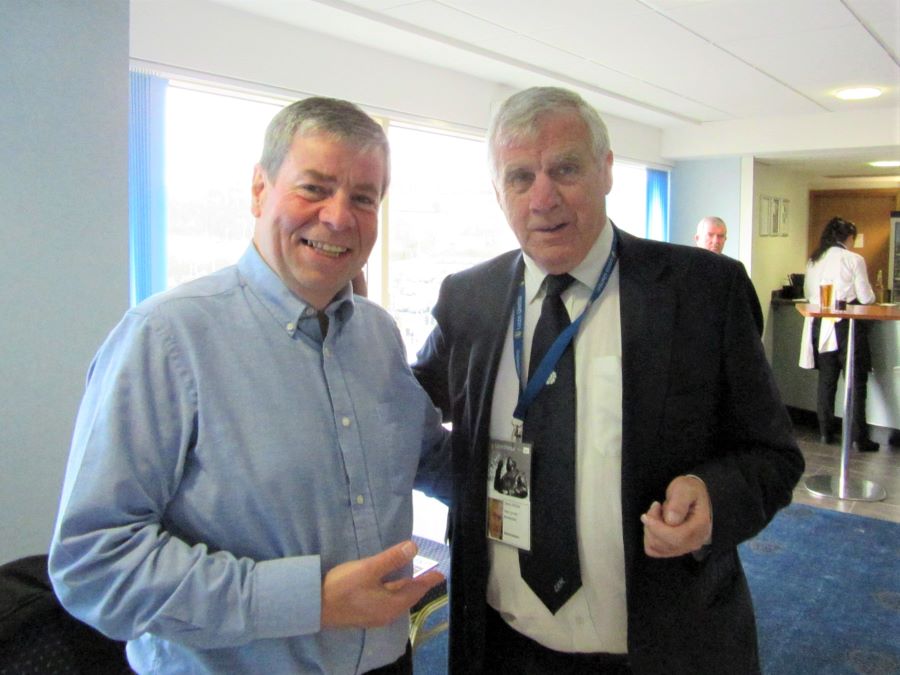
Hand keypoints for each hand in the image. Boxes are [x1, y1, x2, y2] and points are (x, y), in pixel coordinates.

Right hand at [321, 540, 444, 628]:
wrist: (314, 607)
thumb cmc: (343, 587)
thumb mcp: (369, 569)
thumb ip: (392, 558)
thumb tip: (414, 548)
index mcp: (392, 605)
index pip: (416, 591)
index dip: (428, 581)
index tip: (440, 575)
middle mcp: (386, 614)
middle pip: (407, 597)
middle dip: (418, 585)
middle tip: (428, 575)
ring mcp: (374, 616)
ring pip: (396, 600)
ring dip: (405, 589)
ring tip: (412, 579)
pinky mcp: (364, 614)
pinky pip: (386, 602)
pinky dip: (393, 592)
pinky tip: (389, 585)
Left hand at [640, 475, 711, 557]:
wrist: (690, 495)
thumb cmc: (688, 490)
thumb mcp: (684, 489)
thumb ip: (679, 503)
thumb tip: (671, 520)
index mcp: (700, 527)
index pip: (678, 537)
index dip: (658, 529)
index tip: (646, 516)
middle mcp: (695, 541)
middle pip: (666, 545)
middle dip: (652, 527)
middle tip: (655, 508)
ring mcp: (685, 547)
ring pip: (658, 548)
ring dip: (650, 530)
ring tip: (656, 513)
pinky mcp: (674, 549)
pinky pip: (654, 550)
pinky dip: (649, 537)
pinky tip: (655, 524)